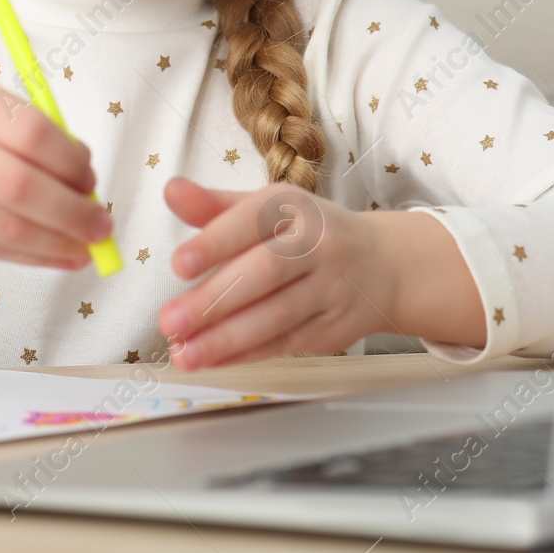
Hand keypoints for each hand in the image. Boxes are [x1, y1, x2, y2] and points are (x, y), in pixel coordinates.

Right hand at [0, 78, 110, 266]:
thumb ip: (27, 133)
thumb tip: (86, 182)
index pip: (31, 132)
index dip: (71, 162)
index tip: (91, 179)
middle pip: (20, 186)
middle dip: (72, 212)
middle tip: (103, 226)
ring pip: (8, 228)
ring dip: (58, 243)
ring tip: (88, 248)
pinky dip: (32, 258)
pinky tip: (58, 256)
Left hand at [156, 176, 396, 369]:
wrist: (382, 266)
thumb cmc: (308, 233)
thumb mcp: (267, 209)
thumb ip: (215, 206)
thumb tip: (171, 191)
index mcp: (294, 208)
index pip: (253, 222)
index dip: (216, 242)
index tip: (179, 263)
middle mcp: (318, 245)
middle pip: (266, 273)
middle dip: (215, 300)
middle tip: (170, 320)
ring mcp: (330, 289)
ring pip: (277, 316)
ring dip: (226, 338)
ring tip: (184, 352)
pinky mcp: (334, 328)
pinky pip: (286, 344)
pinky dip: (246, 355)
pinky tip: (212, 361)